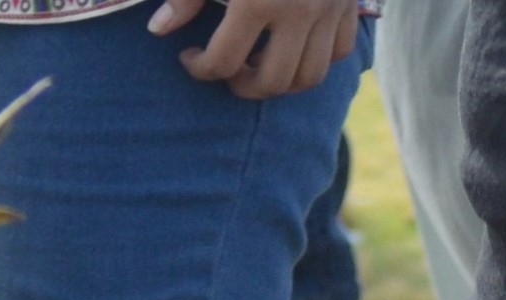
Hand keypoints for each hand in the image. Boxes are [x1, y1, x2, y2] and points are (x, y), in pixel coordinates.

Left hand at [149, 0, 354, 97]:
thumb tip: (159, 29)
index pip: (222, 61)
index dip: (200, 68)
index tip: (189, 56)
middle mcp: (296, 13)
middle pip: (272, 81)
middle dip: (242, 86)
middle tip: (225, 72)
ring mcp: (327, 11)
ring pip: (310, 77)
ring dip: (281, 83)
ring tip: (258, 67)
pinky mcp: (347, 3)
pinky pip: (338, 51)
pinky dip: (316, 60)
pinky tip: (292, 48)